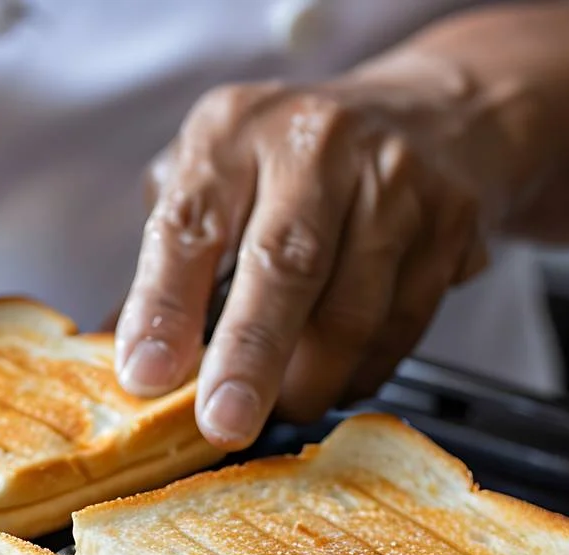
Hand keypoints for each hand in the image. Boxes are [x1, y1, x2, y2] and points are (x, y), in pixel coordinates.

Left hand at [115, 61, 508, 449]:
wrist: (431, 115)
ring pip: (353, 307)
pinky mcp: (450, 220)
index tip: (147, 374)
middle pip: (284, 264)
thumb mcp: (212, 181)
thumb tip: (118, 362)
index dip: (164, 307)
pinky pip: (403, 325)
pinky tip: (337, 376)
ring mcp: (392, 177)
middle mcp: (314, 143)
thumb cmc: (290, 163)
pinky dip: (362, 370)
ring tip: (281, 404)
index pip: (189, 225)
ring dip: (311, 378)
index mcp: (231, 132)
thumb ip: (164, 267)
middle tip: (223, 425)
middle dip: (248, 357)